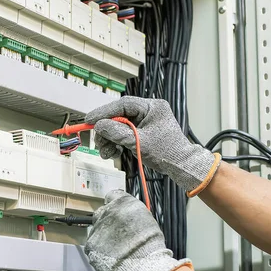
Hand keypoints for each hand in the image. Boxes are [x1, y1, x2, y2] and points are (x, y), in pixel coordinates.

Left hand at [84, 190, 191, 270]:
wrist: (143, 264)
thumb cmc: (149, 245)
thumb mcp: (145, 218)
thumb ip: (131, 211)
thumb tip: (127, 213)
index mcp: (122, 203)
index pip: (112, 196)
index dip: (114, 204)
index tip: (116, 210)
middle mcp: (107, 212)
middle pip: (101, 212)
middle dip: (107, 221)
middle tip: (117, 232)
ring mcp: (97, 228)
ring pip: (96, 229)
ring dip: (103, 235)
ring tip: (116, 247)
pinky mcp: (91, 244)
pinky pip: (92, 244)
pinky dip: (99, 249)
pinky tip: (111, 254)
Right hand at [85, 96, 216, 191]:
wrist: (180, 165)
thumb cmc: (166, 152)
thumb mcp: (138, 142)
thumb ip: (117, 132)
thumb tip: (99, 125)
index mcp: (152, 107)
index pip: (123, 104)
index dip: (104, 112)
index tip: (90, 119)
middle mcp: (148, 110)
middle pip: (118, 116)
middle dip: (106, 130)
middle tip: (98, 141)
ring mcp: (144, 121)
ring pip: (118, 126)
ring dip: (109, 139)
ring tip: (106, 152)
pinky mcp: (141, 131)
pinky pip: (123, 133)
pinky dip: (115, 142)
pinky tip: (113, 152)